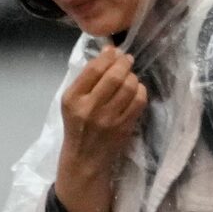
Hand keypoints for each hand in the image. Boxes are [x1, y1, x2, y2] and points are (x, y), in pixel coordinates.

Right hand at [54, 46, 147, 211]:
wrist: (85, 159)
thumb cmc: (77, 126)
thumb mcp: (71, 102)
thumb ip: (86, 80)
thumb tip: (109, 53)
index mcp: (72, 99)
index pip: (93, 69)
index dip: (108, 57)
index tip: (114, 52)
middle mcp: (90, 108)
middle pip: (114, 77)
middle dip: (124, 63)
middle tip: (127, 60)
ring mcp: (109, 118)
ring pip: (129, 87)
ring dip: (133, 77)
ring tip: (130, 76)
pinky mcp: (124, 126)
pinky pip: (139, 102)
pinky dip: (141, 91)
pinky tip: (136, 90)